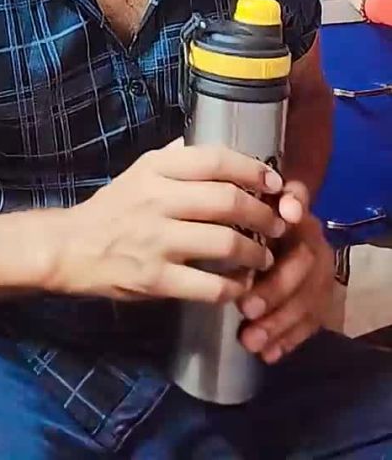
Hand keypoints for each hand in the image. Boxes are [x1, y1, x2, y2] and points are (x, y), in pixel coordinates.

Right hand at [46, 140, 284, 304]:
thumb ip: (174, 160)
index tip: (274, 183)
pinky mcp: (155, 279)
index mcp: (156, 169)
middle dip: (263, 214)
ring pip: (224, 243)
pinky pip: (208, 286)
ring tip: (264, 256)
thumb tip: (211, 147)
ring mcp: (157, 241)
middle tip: (277, 224)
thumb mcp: (138, 172)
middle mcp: (158, 200)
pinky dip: (233, 287)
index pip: (215, 160)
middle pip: (227, 201)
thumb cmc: (112, 207)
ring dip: (255, 252)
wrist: (71, 247)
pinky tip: (240, 285)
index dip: (253, 170)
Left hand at [238, 181, 333, 363]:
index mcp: (287, 206)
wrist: (265, 233)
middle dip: (276, 288)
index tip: (286, 215)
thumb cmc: (239, 220)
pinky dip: (289, 338)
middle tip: (246, 308)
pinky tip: (268, 354)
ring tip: (250, 340)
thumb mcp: (232, 209)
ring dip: (280, 322)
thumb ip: (233, 201)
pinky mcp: (319, 298)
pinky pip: (311, 321)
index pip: (298, 199)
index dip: (296, 204)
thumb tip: (233, 197)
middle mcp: (310, 236)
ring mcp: (319, 269)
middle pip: (305, 260)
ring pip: (310, 297)